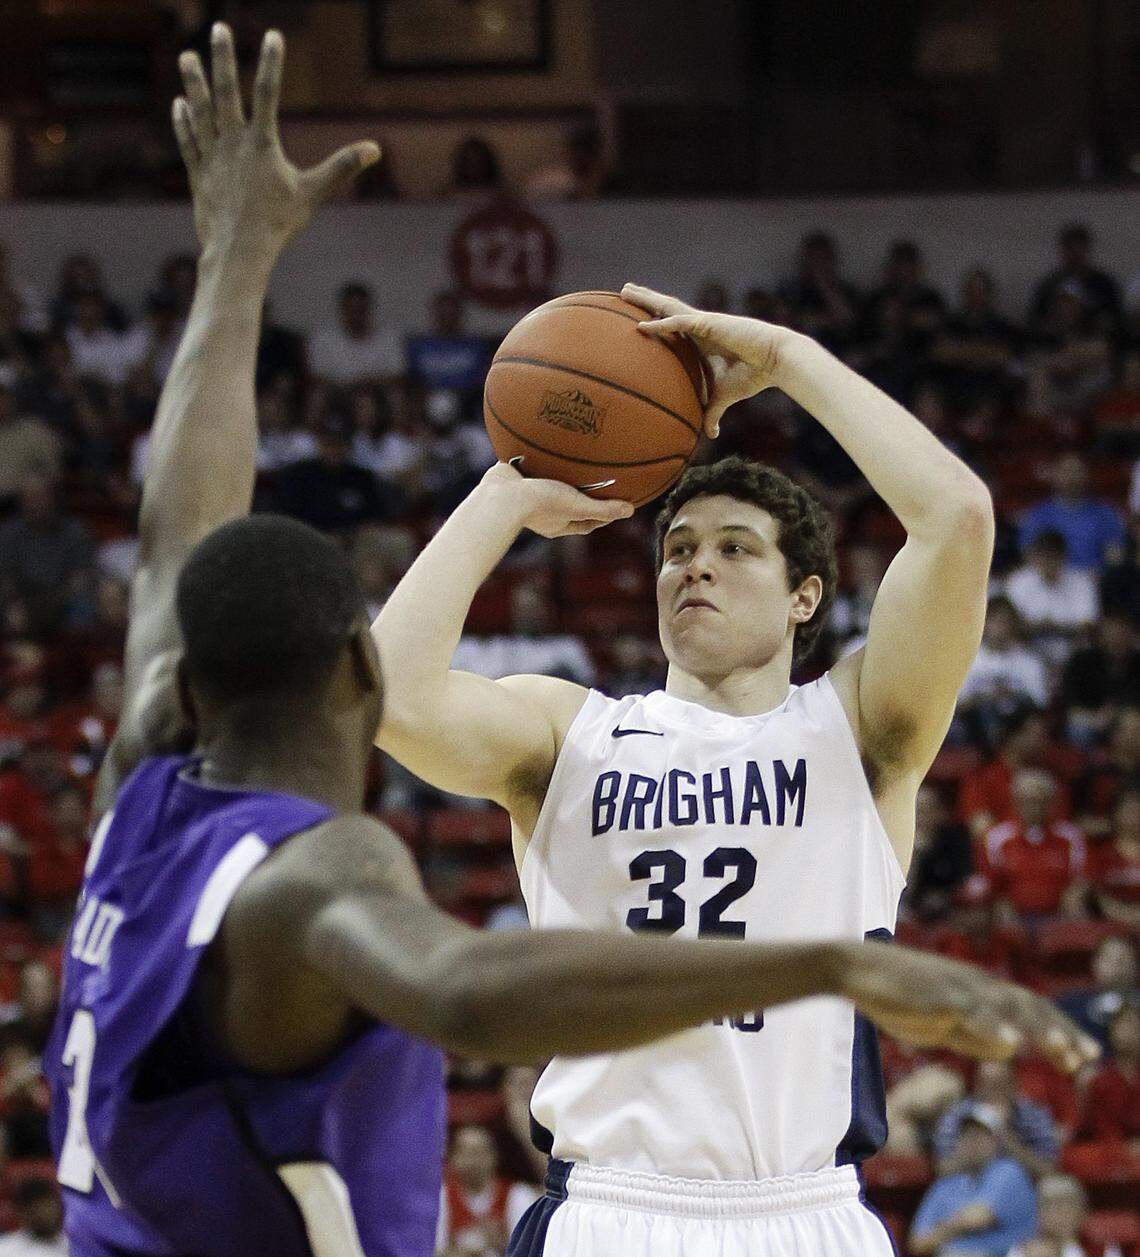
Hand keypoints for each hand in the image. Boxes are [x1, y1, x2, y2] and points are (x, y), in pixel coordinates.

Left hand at [173, 24, 378, 273]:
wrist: (238, 253)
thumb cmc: (278, 225)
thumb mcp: (313, 194)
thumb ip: (342, 167)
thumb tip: (374, 149)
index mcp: (261, 145)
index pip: (268, 94)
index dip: (272, 63)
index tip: (273, 36)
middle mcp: (233, 144)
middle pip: (226, 92)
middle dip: (223, 58)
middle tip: (219, 29)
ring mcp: (212, 158)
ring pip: (200, 112)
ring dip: (193, 82)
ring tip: (186, 56)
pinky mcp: (198, 174)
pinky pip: (188, 141)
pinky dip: (183, 122)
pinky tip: (179, 104)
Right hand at [481, 462, 632, 536]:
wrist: (501, 494)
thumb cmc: (540, 503)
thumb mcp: (577, 505)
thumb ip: (602, 509)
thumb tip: (630, 511)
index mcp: (558, 523)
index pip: (586, 522)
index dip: (602, 515)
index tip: (616, 505)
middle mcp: (544, 511)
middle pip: (569, 503)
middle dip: (583, 493)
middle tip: (598, 480)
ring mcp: (529, 495)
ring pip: (551, 484)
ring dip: (562, 474)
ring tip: (575, 458)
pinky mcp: (517, 478)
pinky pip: (534, 466)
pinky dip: (542, 457)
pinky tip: (550, 441)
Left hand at [621, 282, 800, 436]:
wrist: (774, 362)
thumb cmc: (753, 375)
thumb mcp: (725, 397)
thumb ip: (713, 412)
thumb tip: (711, 435)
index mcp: (701, 339)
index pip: (672, 324)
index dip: (655, 318)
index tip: (636, 317)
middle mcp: (699, 326)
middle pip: (665, 308)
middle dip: (645, 299)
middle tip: (624, 291)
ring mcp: (703, 322)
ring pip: (668, 307)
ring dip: (646, 299)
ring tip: (625, 290)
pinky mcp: (709, 323)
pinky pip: (679, 323)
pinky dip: (661, 325)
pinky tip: (642, 327)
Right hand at [839, 940, 1099, 1073]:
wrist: (855, 969)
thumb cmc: (895, 997)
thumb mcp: (940, 1024)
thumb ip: (974, 1036)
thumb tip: (1012, 1046)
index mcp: (977, 991)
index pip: (1027, 1009)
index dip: (1057, 1031)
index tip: (1083, 1057)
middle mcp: (974, 983)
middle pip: (1027, 1005)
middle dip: (1060, 1031)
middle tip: (1089, 1057)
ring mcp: (956, 985)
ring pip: (1006, 1005)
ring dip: (1037, 1028)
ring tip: (1063, 1050)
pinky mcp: (935, 991)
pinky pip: (970, 1008)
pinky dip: (992, 1023)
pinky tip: (1010, 1040)